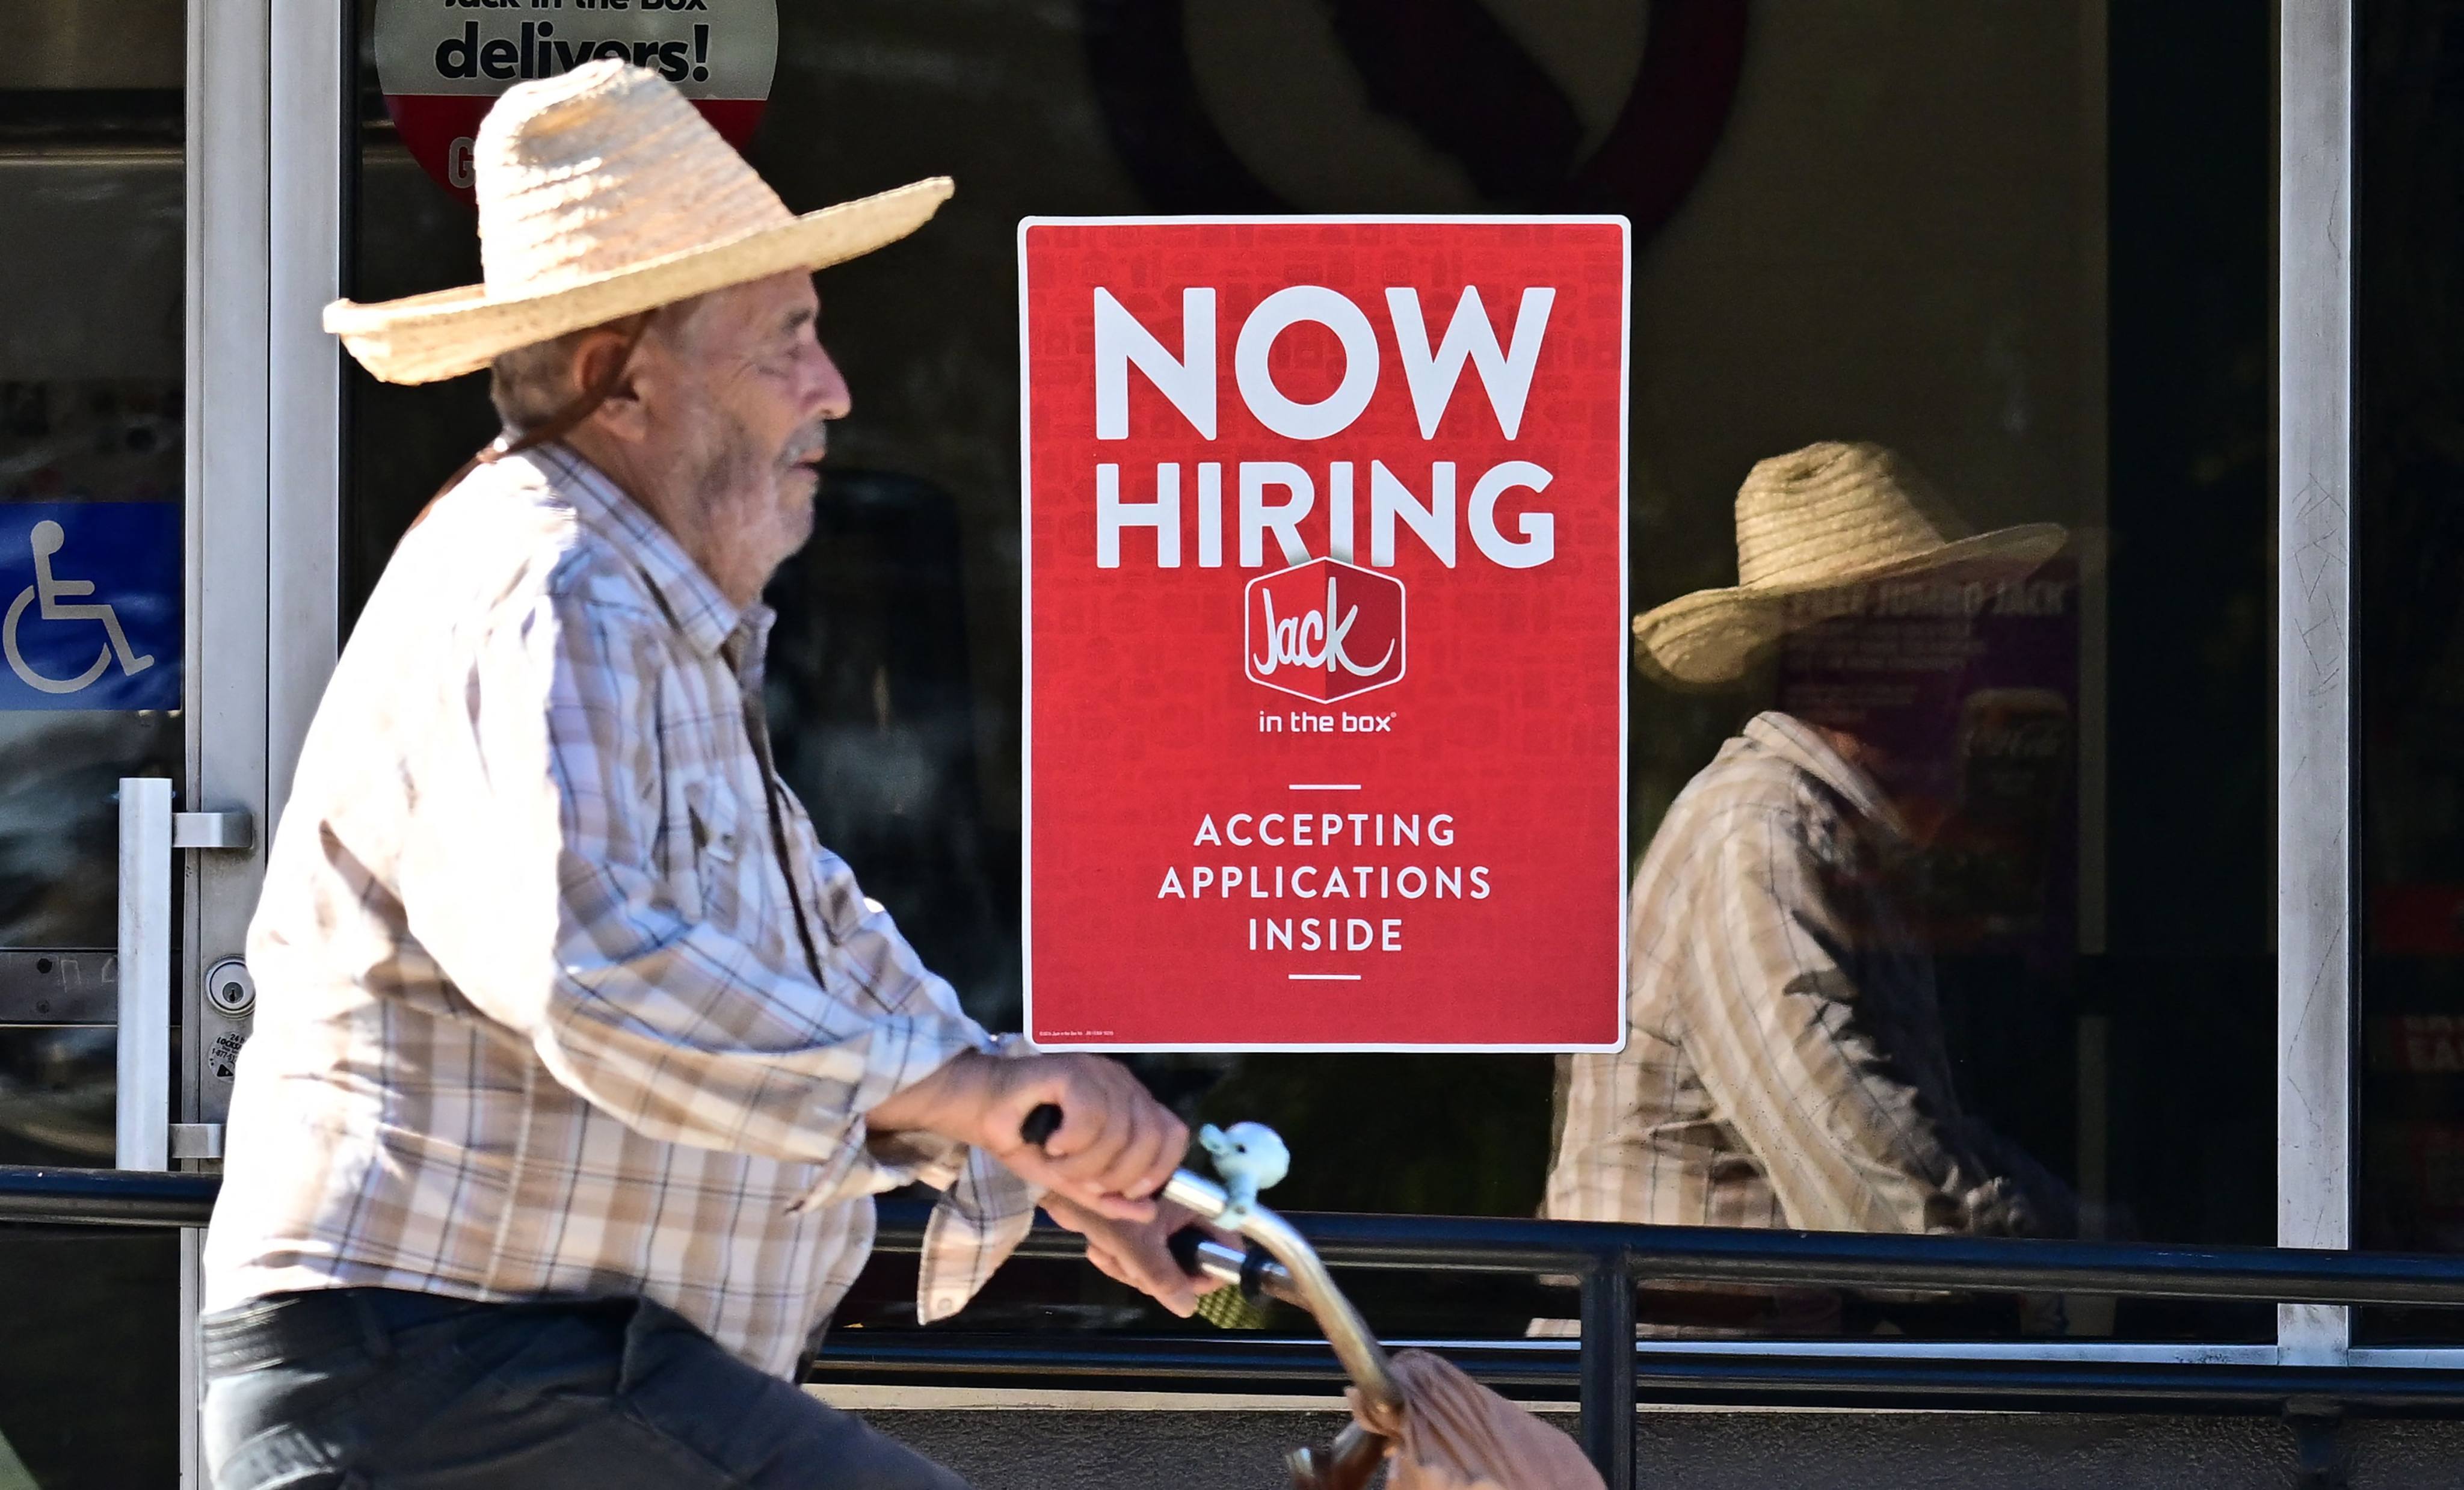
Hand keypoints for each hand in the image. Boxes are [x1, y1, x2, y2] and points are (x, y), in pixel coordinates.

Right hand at [870, 1050, 1188, 1221]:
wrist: (975, 1108)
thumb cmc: (1024, 1138)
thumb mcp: (1070, 1180)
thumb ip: (1109, 1195)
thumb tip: (1148, 1211)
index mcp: (1129, 1104)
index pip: (1173, 1134)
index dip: (1158, 1169)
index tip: (1128, 1190)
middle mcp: (1120, 1083)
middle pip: (1150, 1137)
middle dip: (1116, 1175)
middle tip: (1079, 1180)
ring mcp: (1098, 1072)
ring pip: (1119, 1131)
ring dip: (1084, 1164)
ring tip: (1056, 1163)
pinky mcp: (1071, 1069)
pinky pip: (1092, 1116)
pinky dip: (1072, 1142)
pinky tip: (1052, 1143)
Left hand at [1042, 1192, 1207, 1317]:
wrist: (1061, 1184)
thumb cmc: (1104, 1204)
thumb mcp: (1135, 1244)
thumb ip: (1162, 1277)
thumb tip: (1188, 1308)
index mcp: (1196, 1208)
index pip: (1228, 1247)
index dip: (1209, 1273)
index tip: (1182, 1287)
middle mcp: (1185, 1216)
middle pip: (1191, 1264)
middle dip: (1157, 1276)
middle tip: (1131, 1269)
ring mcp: (1164, 1224)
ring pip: (1165, 1268)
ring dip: (1134, 1270)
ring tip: (1109, 1254)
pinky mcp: (1144, 1231)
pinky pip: (1145, 1261)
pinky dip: (1123, 1262)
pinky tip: (1101, 1250)